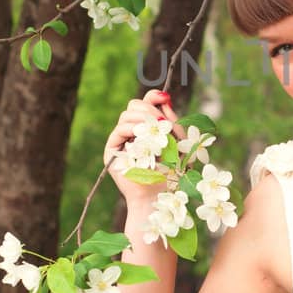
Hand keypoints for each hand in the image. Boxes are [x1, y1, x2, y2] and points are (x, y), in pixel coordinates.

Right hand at [103, 90, 181, 204]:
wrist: (160, 196)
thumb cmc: (173, 173)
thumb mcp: (179, 144)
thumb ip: (173, 122)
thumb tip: (165, 100)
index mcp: (150, 127)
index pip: (147, 103)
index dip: (154, 96)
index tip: (165, 97)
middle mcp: (134, 131)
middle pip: (135, 104)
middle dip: (150, 108)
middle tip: (163, 121)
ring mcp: (123, 140)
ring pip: (126, 114)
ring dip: (143, 117)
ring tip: (156, 128)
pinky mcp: (113, 151)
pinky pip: (119, 130)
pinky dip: (131, 128)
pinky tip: (143, 134)